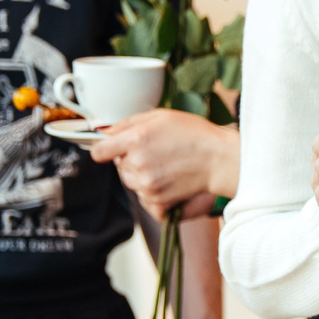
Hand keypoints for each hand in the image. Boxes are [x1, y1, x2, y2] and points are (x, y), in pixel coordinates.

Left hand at [91, 110, 238, 211]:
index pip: (99, 152)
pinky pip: (144, 201)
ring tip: (166, 167)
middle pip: (118, 167)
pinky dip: (153, 195)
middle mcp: (138, 164)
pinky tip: (168, 183)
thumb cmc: (194, 134)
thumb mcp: (159, 116)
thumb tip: (104, 133)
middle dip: (131, 160)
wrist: (220, 159)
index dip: (105, 149)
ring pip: (131, 183)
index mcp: (135, 140)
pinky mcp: (158, 202)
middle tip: (157, 153)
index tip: (113, 149)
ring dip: (142, 177)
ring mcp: (147, 186)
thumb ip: (127, 124)